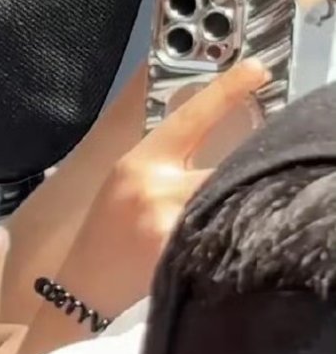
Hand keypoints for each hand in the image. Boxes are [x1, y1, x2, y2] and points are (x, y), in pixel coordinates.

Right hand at [17, 58, 267, 353]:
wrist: (86, 284)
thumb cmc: (108, 225)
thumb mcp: (128, 176)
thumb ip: (168, 155)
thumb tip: (220, 129)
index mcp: (140, 162)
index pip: (190, 118)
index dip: (227, 90)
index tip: (258, 69)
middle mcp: (157, 191)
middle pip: (226, 165)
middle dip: (249, 161)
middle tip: (267, 155)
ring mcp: (173, 228)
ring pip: (227, 198)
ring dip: (241, 196)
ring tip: (246, 200)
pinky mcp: (186, 259)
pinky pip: (222, 232)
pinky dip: (232, 228)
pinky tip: (232, 233)